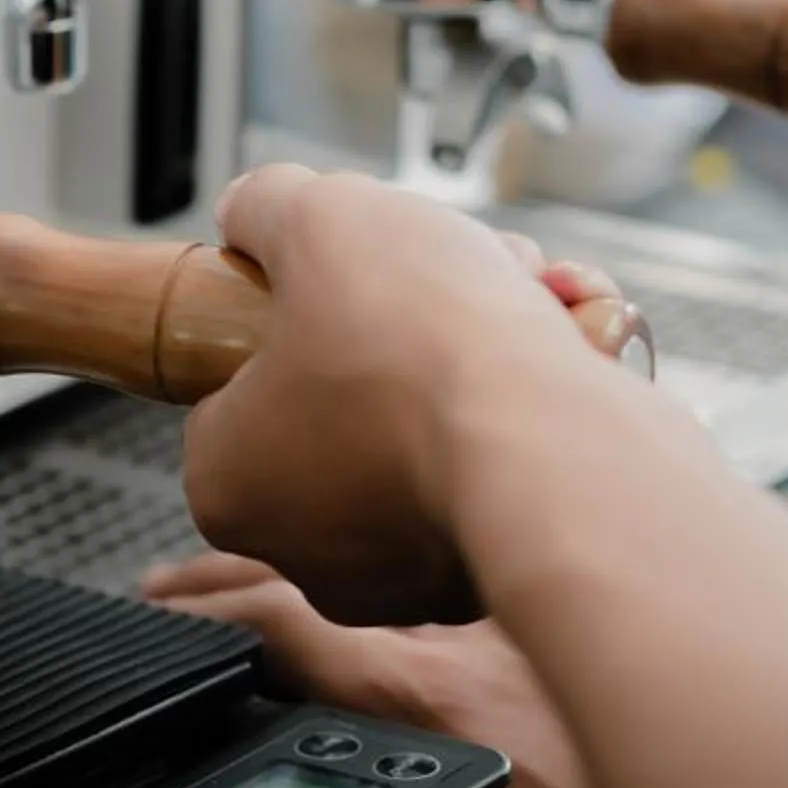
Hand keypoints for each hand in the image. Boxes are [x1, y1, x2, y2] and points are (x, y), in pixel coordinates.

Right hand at [140, 553, 682, 787]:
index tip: (145, 613)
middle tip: (188, 601)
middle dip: (247, 600)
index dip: (194, 616)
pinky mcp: (592, 658)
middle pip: (329, 600)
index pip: (271, 625)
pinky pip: (490, 621)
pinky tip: (443, 682)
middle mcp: (474, 648)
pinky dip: (439, 636)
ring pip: (413, 608)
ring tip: (302, 650)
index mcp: (417, 702)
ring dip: (349, 621)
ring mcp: (538, 641)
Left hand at [181, 166, 624, 625]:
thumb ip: (266, 207)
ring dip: (475, 355)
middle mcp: (305, 552)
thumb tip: (252, 211)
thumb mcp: (315, 220)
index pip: (240, 385)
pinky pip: (498, 469)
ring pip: (429, 430)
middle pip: (345, 399)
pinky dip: (528, 409)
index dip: (298, 317)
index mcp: (228, 484)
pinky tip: (559, 355)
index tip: (343, 288)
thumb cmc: (420, 352)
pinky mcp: (487, 579)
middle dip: (403, 327)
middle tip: (444, 279)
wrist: (556, 448)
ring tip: (518, 301)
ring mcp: (400, 580)